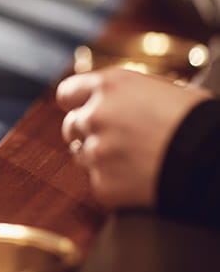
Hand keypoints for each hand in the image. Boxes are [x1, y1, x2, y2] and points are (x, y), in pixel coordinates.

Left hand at [56, 68, 210, 208]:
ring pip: (82, 156)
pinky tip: (140, 181)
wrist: (216, 160)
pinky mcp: (103, 184)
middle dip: (88, 133)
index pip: (67, 93)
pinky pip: (99, 184)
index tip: (80, 111)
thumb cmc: (200, 121)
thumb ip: (128, 94)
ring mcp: (96, 151)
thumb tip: (116, 100)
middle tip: (114, 141)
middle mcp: (94, 115)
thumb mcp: (163, 90)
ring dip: (100, 159)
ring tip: (133, 161)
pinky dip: (115, 185)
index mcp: (109, 86)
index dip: (75, 104)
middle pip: (71, 126)